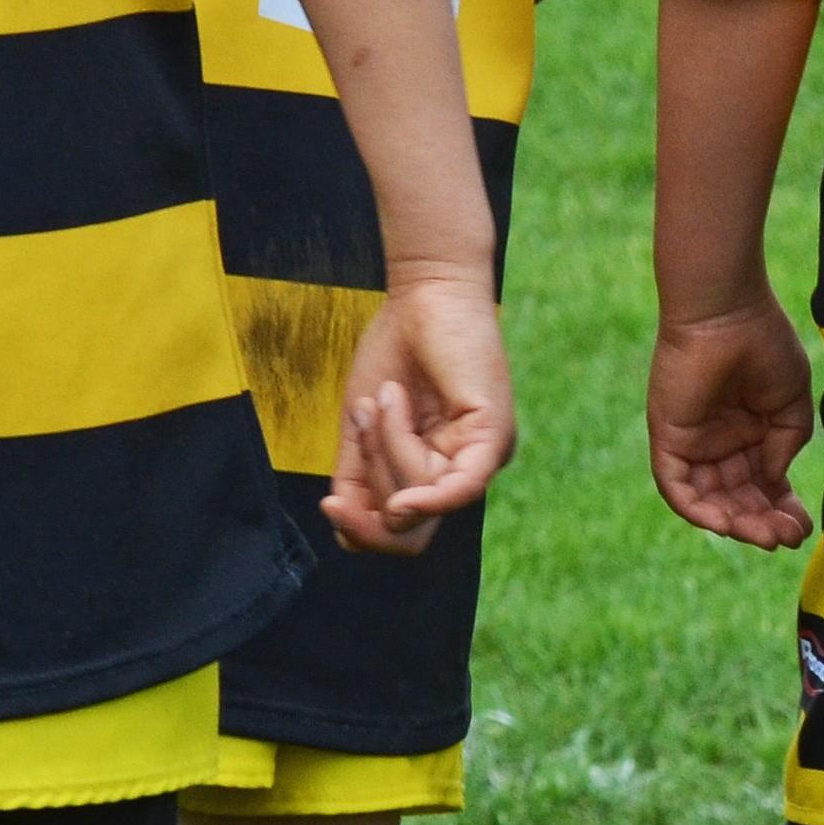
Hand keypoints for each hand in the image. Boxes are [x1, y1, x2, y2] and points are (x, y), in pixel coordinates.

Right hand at [324, 271, 515, 556]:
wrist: (422, 291)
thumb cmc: (394, 350)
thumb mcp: (362, 426)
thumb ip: (356, 477)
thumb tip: (347, 533)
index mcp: (434, 473)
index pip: (402, 533)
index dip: (363, 531)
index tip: (328, 504)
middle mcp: (464, 472)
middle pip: (411, 528)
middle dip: (370, 501)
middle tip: (355, 440)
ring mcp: (483, 457)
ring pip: (421, 498)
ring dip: (386, 448)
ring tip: (386, 396)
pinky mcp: (494, 436)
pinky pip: (462, 488)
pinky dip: (427, 498)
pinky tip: (400, 505)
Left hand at [647, 285, 819, 549]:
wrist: (729, 312)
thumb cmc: (764, 346)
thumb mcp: (791, 406)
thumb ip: (785, 447)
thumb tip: (773, 481)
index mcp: (750, 433)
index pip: (763, 486)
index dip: (783, 509)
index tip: (804, 525)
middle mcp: (719, 443)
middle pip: (738, 499)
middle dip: (763, 523)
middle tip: (785, 538)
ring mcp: (693, 443)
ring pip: (710, 501)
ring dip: (736, 524)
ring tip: (764, 536)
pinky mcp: (669, 438)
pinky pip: (677, 488)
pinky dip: (698, 511)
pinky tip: (726, 525)